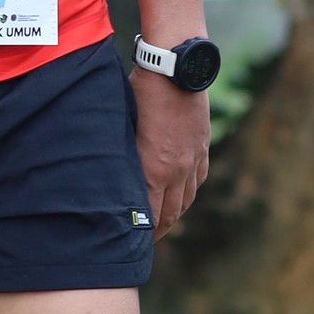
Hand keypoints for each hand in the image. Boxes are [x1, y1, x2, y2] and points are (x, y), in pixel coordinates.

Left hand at [132, 70, 209, 235]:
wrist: (176, 69)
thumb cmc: (141, 93)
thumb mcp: (123, 126)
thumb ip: (123, 156)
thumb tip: (111, 177)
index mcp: (153, 169)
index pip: (148, 215)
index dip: (141, 233)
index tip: (131, 244)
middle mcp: (176, 171)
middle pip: (169, 214)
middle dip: (156, 231)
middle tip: (144, 243)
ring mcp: (192, 160)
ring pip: (186, 200)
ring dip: (174, 216)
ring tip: (162, 225)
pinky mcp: (202, 148)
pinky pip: (198, 180)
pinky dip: (188, 194)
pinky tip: (181, 197)